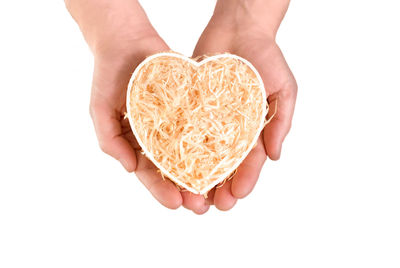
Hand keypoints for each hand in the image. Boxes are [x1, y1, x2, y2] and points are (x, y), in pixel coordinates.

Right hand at [66, 0, 210, 213]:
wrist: (127, 39)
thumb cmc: (108, 76)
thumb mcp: (100, 111)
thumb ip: (110, 142)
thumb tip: (129, 169)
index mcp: (137, 142)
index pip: (149, 172)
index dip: (161, 190)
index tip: (175, 204)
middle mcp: (159, 136)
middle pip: (174, 168)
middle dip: (185, 188)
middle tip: (200, 206)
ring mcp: (176, 121)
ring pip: (191, 151)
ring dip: (202, 172)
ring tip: (215, 190)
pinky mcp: (190, 105)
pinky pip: (202, 124)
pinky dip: (212, 140)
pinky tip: (223, 155)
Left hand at [193, 1, 296, 209]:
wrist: (239, 27)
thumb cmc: (267, 56)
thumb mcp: (283, 88)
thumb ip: (281, 122)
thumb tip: (276, 157)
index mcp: (254, 128)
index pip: (250, 160)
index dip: (245, 179)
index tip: (237, 197)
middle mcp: (230, 128)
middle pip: (224, 163)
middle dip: (219, 185)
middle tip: (211, 206)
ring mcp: (209, 118)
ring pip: (201, 152)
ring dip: (196, 175)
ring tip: (189, 195)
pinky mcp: (191, 106)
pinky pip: (183, 128)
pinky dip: (177, 147)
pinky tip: (171, 164)